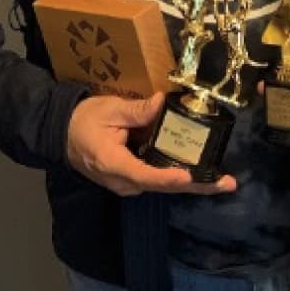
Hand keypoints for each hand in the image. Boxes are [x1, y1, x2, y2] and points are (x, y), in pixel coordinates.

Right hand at [66, 92, 237, 196]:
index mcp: (114, 164)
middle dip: (196, 186)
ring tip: (222, 180)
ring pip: (163, 186)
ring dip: (193, 183)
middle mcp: (123, 182)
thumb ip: (136, 110)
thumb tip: (161, 103)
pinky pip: (158, 179)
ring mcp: (128, 184)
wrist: (63, 134)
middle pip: (162, 187)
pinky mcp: (133, 179)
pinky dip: (181, 176)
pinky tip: (203, 171)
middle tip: (226, 184)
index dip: (169, 178)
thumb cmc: (85, 120)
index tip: (190, 177)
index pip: (145, 176)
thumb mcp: (109, 109)